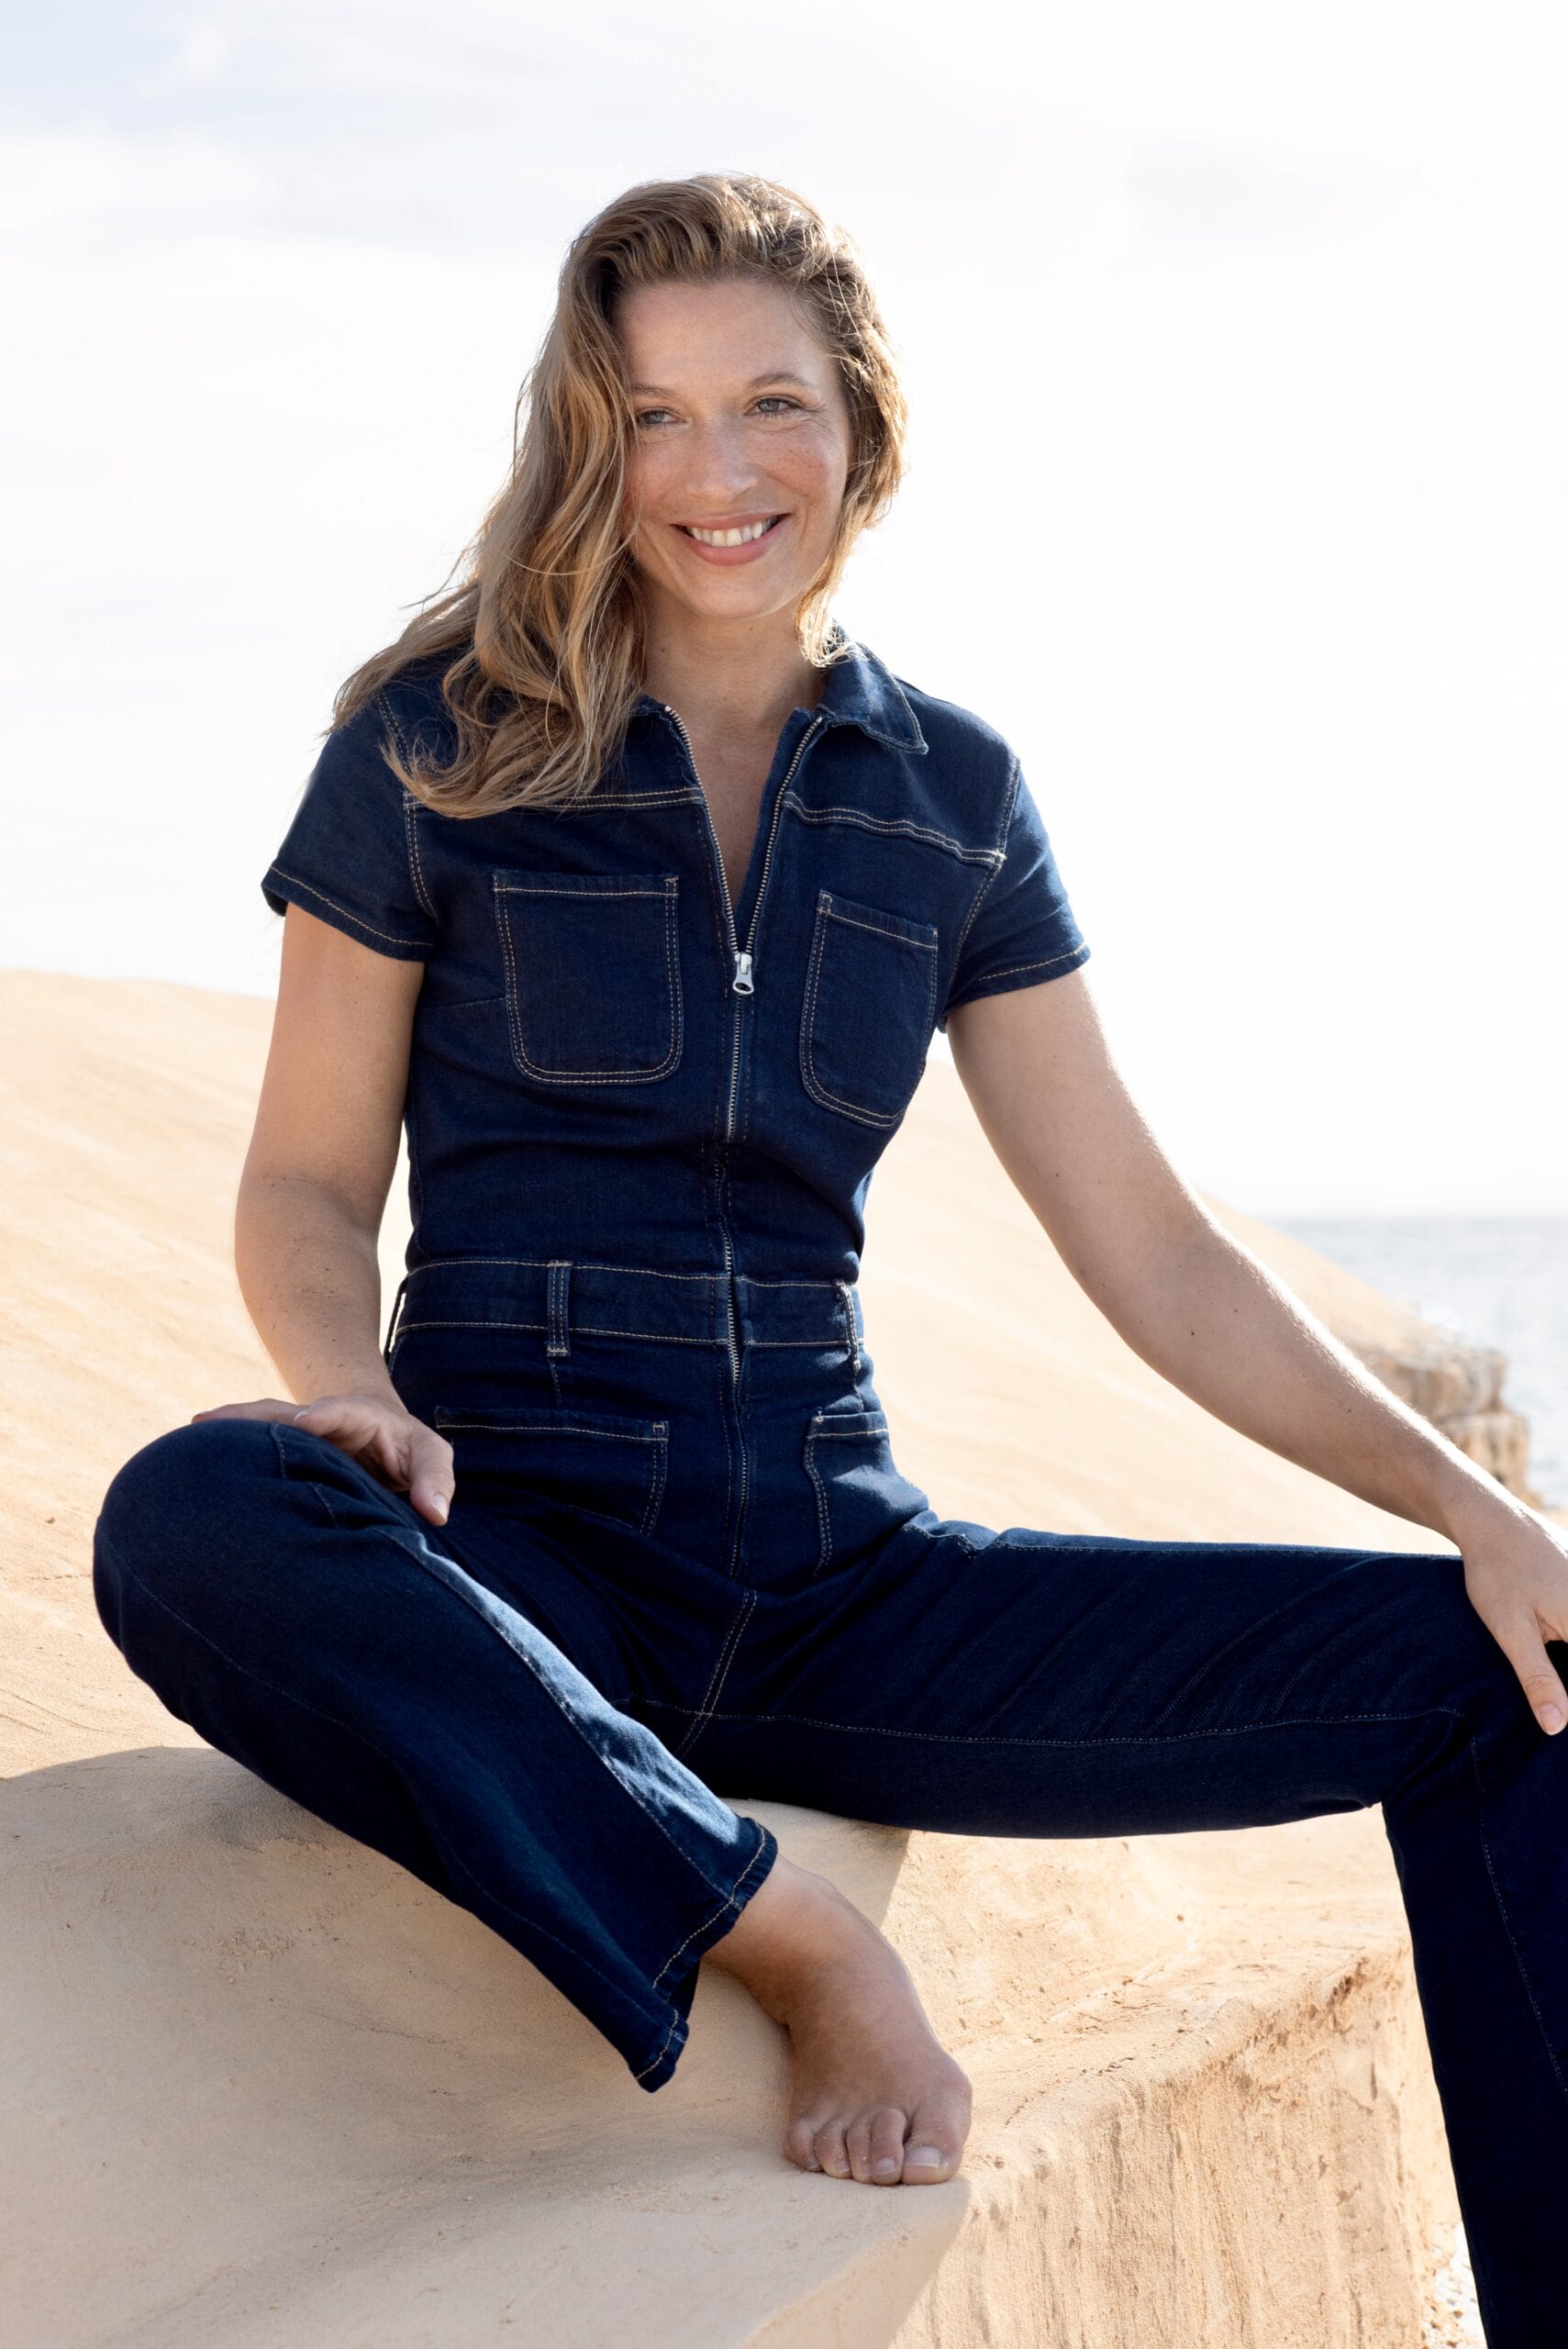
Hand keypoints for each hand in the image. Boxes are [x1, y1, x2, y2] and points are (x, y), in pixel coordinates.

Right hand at [190, 1393, 454, 1528]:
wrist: (377, 1435)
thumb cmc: (407, 1449)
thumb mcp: (430, 1456)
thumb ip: (434, 1479)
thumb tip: (434, 1514)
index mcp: (358, 1417)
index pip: (341, 1412)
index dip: (323, 1415)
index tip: (304, 1420)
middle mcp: (318, 1419)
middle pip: (282, 1411)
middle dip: (253, 1416)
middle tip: (215, 1421)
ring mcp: (292, 1433)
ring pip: (257, 1424)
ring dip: (227, 1427)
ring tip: (192, 1431)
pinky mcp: (277, 1450)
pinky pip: (247, 1446)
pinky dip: (221, 1449)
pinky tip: (186, 1459)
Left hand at [1457, 1500, 1567, 1734]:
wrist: (1491, 1519)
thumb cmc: (1497, 1572)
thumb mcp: (1510, 1629)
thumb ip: (1537, 1677)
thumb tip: (1556, 1727)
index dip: (1565, 1696)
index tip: (1556, 1714)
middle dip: (1561, 1673)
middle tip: (1548, 1693)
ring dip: (1561, 1662)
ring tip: (1546, 1658)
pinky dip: (1564, 1637)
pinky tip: (1553, 1648)